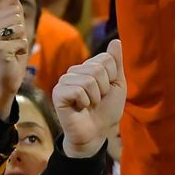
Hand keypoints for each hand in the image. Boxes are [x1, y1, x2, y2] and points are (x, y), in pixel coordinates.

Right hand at [0, 0, 29, 118]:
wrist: (8, 79)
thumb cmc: (13, 55)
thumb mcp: (16, 32)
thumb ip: (14, 13)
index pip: (14, 13)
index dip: (20, 27)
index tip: (11, 40)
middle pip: (17, 20)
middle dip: (22, 35)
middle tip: (13, 47)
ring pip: (20, 30)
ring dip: (22, 43)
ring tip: (13, 52)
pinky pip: (23, 42)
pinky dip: (23, 50)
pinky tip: (13, 58)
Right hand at [54, 41, 125, 158]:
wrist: (97, 133)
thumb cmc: (106, 110)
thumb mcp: (117, 86)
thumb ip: (116, 64)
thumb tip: (116, 41)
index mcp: (88, 67)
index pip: (106, 59)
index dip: (112, 78)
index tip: (107, 91)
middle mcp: (74, 71)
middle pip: (98, 68)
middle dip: (104, 89)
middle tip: (97, 100)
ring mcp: (64, 81)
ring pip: (88, 80)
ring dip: (95, 97)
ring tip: (89, 104)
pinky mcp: (58, 93)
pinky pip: (77, 90)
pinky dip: (84, 102)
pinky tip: (80, 108)